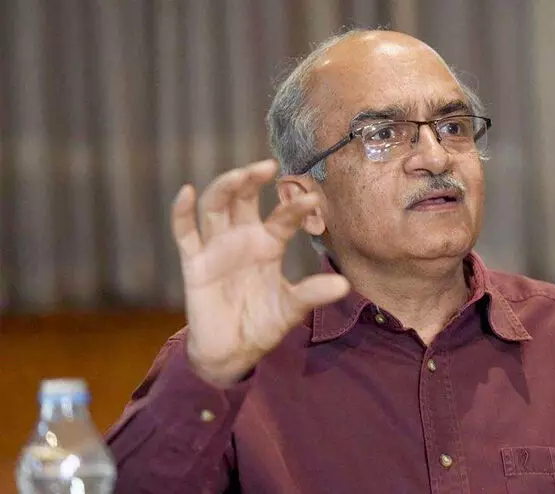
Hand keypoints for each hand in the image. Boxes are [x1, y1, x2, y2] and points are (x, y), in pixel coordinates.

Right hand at [171, 160, 348, 386]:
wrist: (233, 351)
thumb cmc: (263, 323)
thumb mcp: (292, 308)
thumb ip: (312, 293)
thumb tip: (344, 285)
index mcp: (269, 243)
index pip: (282, 217)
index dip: (295, 207)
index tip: (312, 199)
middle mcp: (243, 237)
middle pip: (244, 198)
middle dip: (253, 179)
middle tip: (268, 164)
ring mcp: (216, 247)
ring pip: (216, 206)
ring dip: (225, 187)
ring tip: (240, 174)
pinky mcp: (194, 262)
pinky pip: (184, 232)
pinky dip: (181, 212)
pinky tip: (185, 192)